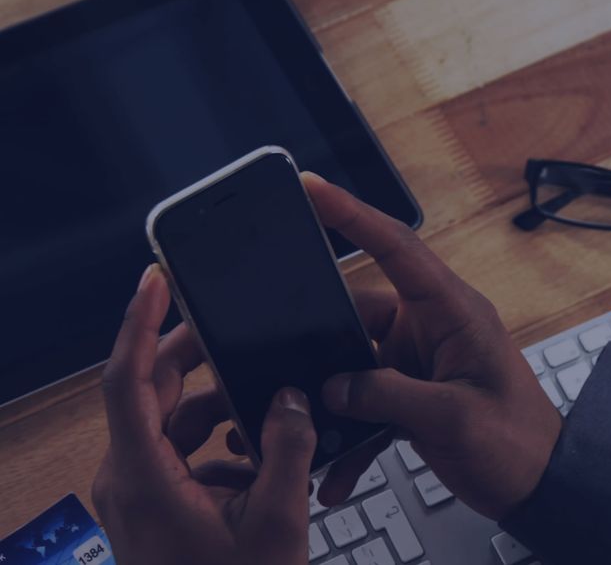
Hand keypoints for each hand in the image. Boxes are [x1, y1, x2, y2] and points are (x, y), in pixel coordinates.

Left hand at [92, 265, 315, 564]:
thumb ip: (287, 448)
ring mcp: (137, 491)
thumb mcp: (276, 520)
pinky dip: (213, 440)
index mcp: (145, 475)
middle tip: (230, 326)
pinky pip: (178, 450)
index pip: (127, 379)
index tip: (155, 280)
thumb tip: (292, 398)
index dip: (140, 323)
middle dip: (191, 356)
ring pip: (168, 421)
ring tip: (261, 404)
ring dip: (212, 405)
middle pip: (150, 391)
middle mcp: (128, 476)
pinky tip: (257, 455)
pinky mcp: (153, 502)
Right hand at [302, 172, 562, 518]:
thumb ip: (389, 397)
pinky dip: (352, 435)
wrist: (540, 487)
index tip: (312, 188)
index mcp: (454, 312)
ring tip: (310, 430)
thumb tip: (334, 386)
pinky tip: (337, 469)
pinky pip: (367, 403)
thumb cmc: (519, 444)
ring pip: (355, 364)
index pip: (398, 248)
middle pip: (359, 313)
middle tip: (283, 359)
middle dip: (320, 340)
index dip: (353, 214)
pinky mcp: (413, 394)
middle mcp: (434, 328)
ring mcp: (421, 361)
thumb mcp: (453, 418)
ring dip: (335, 402)